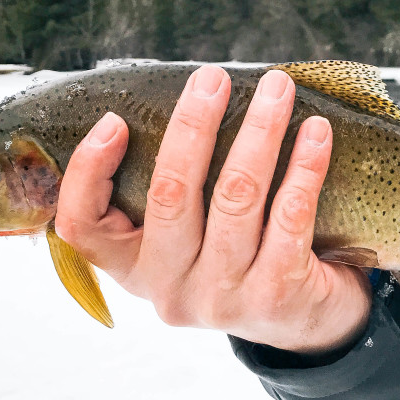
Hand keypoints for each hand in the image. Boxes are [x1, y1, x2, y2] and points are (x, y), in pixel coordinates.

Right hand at [54, 66, 371, 354]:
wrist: (303, 321)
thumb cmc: (239, 257)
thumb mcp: (190, 238)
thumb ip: (173, 191)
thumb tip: (185, 100)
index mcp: (135, 270)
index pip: (84, 229)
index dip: (87, 173)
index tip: (114, 120)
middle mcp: (171, 289)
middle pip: (170, 194)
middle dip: (193, 125)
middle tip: (214, 78)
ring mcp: (223, 298)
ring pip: (236, 196)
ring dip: (259, 131)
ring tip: (278, 88)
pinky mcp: (276, 296)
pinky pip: (290, 216)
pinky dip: (304, 166)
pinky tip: (316, 133)